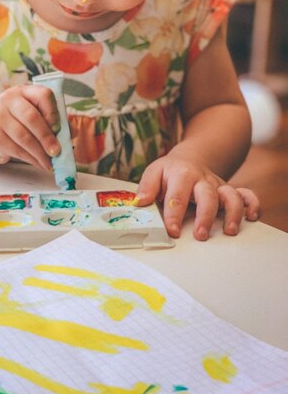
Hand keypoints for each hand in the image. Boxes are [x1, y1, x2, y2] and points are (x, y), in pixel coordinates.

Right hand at [0, 84, 60, 170]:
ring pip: (24, 137)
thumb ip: (54, 121)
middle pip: (31, 117)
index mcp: (24, 91)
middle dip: (47, 137)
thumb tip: (73, 132)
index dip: (53, 112)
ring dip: (40, 153)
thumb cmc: (17, 122)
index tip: (58, 128)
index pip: (43, 94)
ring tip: (49, 163)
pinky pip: (16, 150)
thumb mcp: (34, 115)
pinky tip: (39, 163)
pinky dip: (31, 159)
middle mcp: (9, 99)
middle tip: (57, 152)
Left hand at [135, 150, 259, 240]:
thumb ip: (146, 186)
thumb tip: (140, 202)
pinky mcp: (229, 191)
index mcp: (181, 175)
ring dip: (232, 213)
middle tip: (201, 235)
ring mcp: (217, 186)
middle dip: (206, 216)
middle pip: (207, 196)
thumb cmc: (170, 171)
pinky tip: (252, 217)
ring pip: (231, 196)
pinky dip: (252, 204)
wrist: (190, 158)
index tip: (172, 230)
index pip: (177, 196)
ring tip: (229, 231)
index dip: (174, 214)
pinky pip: (247, 194)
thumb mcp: (154, 172)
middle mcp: (202, 180)